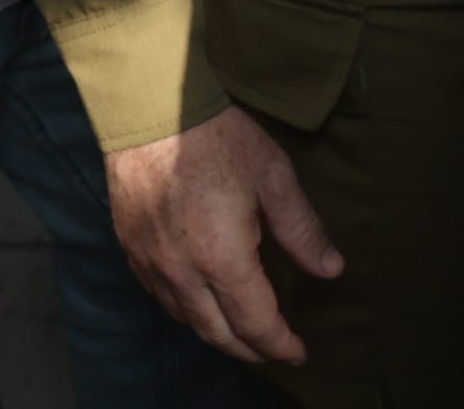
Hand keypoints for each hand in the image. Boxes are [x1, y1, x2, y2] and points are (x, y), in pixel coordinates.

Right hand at [106, 106, 344, 363]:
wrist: (150, 111)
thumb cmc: (217, 138)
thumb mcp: (274, 177)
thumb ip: (302, 230)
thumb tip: (331, 269)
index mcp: (222, 259)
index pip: (255, 322)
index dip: (279, 344)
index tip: (299, 352)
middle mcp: (182, 274)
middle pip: (218, 333)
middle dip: (249, 350)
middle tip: (275, 352)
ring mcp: (151, 264)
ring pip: (186, 320)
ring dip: (218, 334)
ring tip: (243, 334)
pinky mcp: (132, 250)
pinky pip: (161, 298)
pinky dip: (187, 312)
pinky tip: (202, 304)